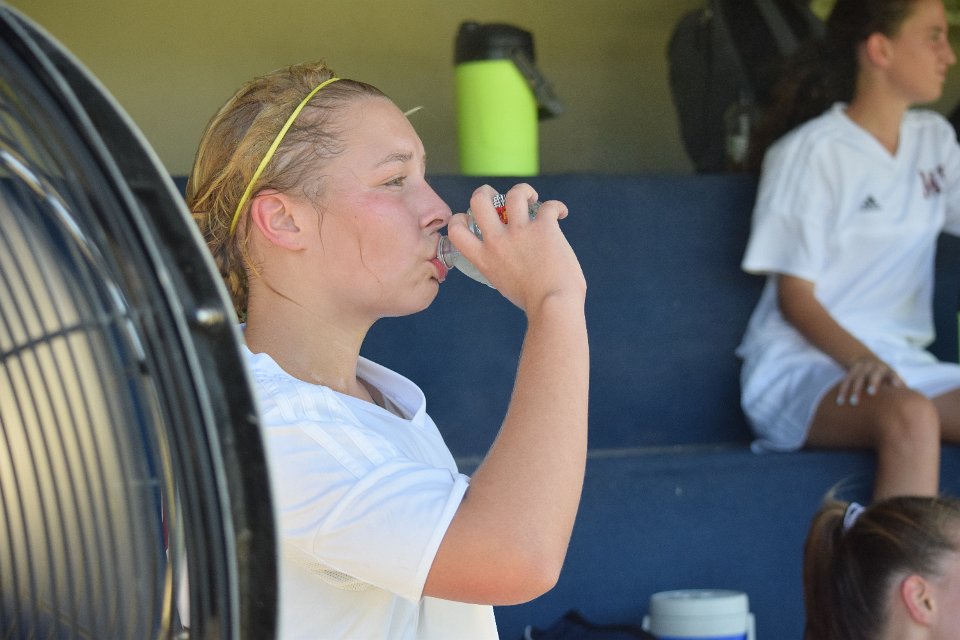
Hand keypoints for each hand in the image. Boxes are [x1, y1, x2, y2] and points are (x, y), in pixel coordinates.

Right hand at [448, 183, 584, 313]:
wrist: (552, 305)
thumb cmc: (534, 303)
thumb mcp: (504, 284)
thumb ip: (502, 266)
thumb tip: (515, 258)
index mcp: (484, 258)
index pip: (456, 230)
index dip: (459, 219)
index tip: (471, 220)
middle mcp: (497, 241)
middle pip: (479, 200)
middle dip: (486, 192)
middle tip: (497, 197)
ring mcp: (520, 231)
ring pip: (513, 194)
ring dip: (522, 190)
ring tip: (531, 197)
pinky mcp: (543, 227)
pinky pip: (549, 206)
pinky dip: (557, 207)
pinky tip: (561, 213)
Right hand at [836, 355, 903, 405]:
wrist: (866, 360)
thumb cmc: (885, 378)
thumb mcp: (893, 379)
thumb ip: (901, 390)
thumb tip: (915, 406)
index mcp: (887, 370)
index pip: (892, 374)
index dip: (894, 379)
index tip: (896, 386)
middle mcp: (874, 368)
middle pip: (873, 374)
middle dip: (872, 382)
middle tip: (871, 392)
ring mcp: (861, 369)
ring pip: (857, 378)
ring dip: (854, 390)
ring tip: (853, 402)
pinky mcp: (850, 372)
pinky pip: (845, 382)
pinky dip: (842, 391)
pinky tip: (840, 402)